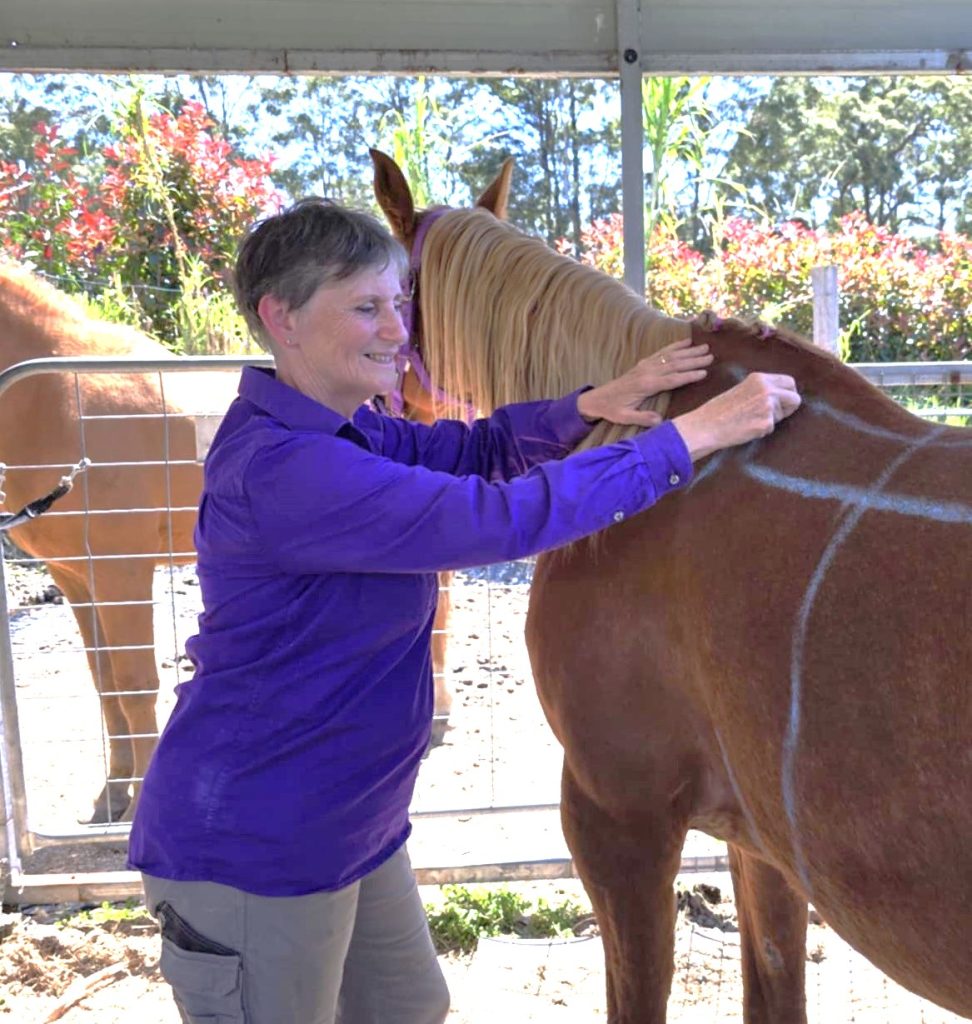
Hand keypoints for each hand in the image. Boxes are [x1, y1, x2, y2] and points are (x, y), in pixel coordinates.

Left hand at [576, 337, 712, 426]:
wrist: (598, 399)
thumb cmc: (612, 410)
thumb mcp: (625, 417)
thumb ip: (642, 418)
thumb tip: (660, 421)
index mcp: (645, 386)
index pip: (672, 380)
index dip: (688, 376)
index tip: (704, 373)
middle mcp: (646, 372)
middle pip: (674, 364)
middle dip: (694, 360)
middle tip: (711, 356)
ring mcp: (645, 366)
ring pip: (670, 356)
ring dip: (688, 351)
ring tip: (705, 347)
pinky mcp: (643, 364)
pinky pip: (661, 352)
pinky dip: (675, 346)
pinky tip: (686, 342)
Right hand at [672, 372, 801, 460]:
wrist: (706, 426)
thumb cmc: (719, 409)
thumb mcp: (742, 389)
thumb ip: (761, 389)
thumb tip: (781, 395)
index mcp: (760, 378)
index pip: (789, 382)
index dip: (788, 393)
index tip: (783, 401)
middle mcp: (767, 390)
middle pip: (795, 398)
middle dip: (788, 407)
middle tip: (774, 414)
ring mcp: (768, 407)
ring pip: (782, 415)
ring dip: (771, 420)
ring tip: (749, 420)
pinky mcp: (766, 423)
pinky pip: (772, 428)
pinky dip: (762, 430)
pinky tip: (746, 428)